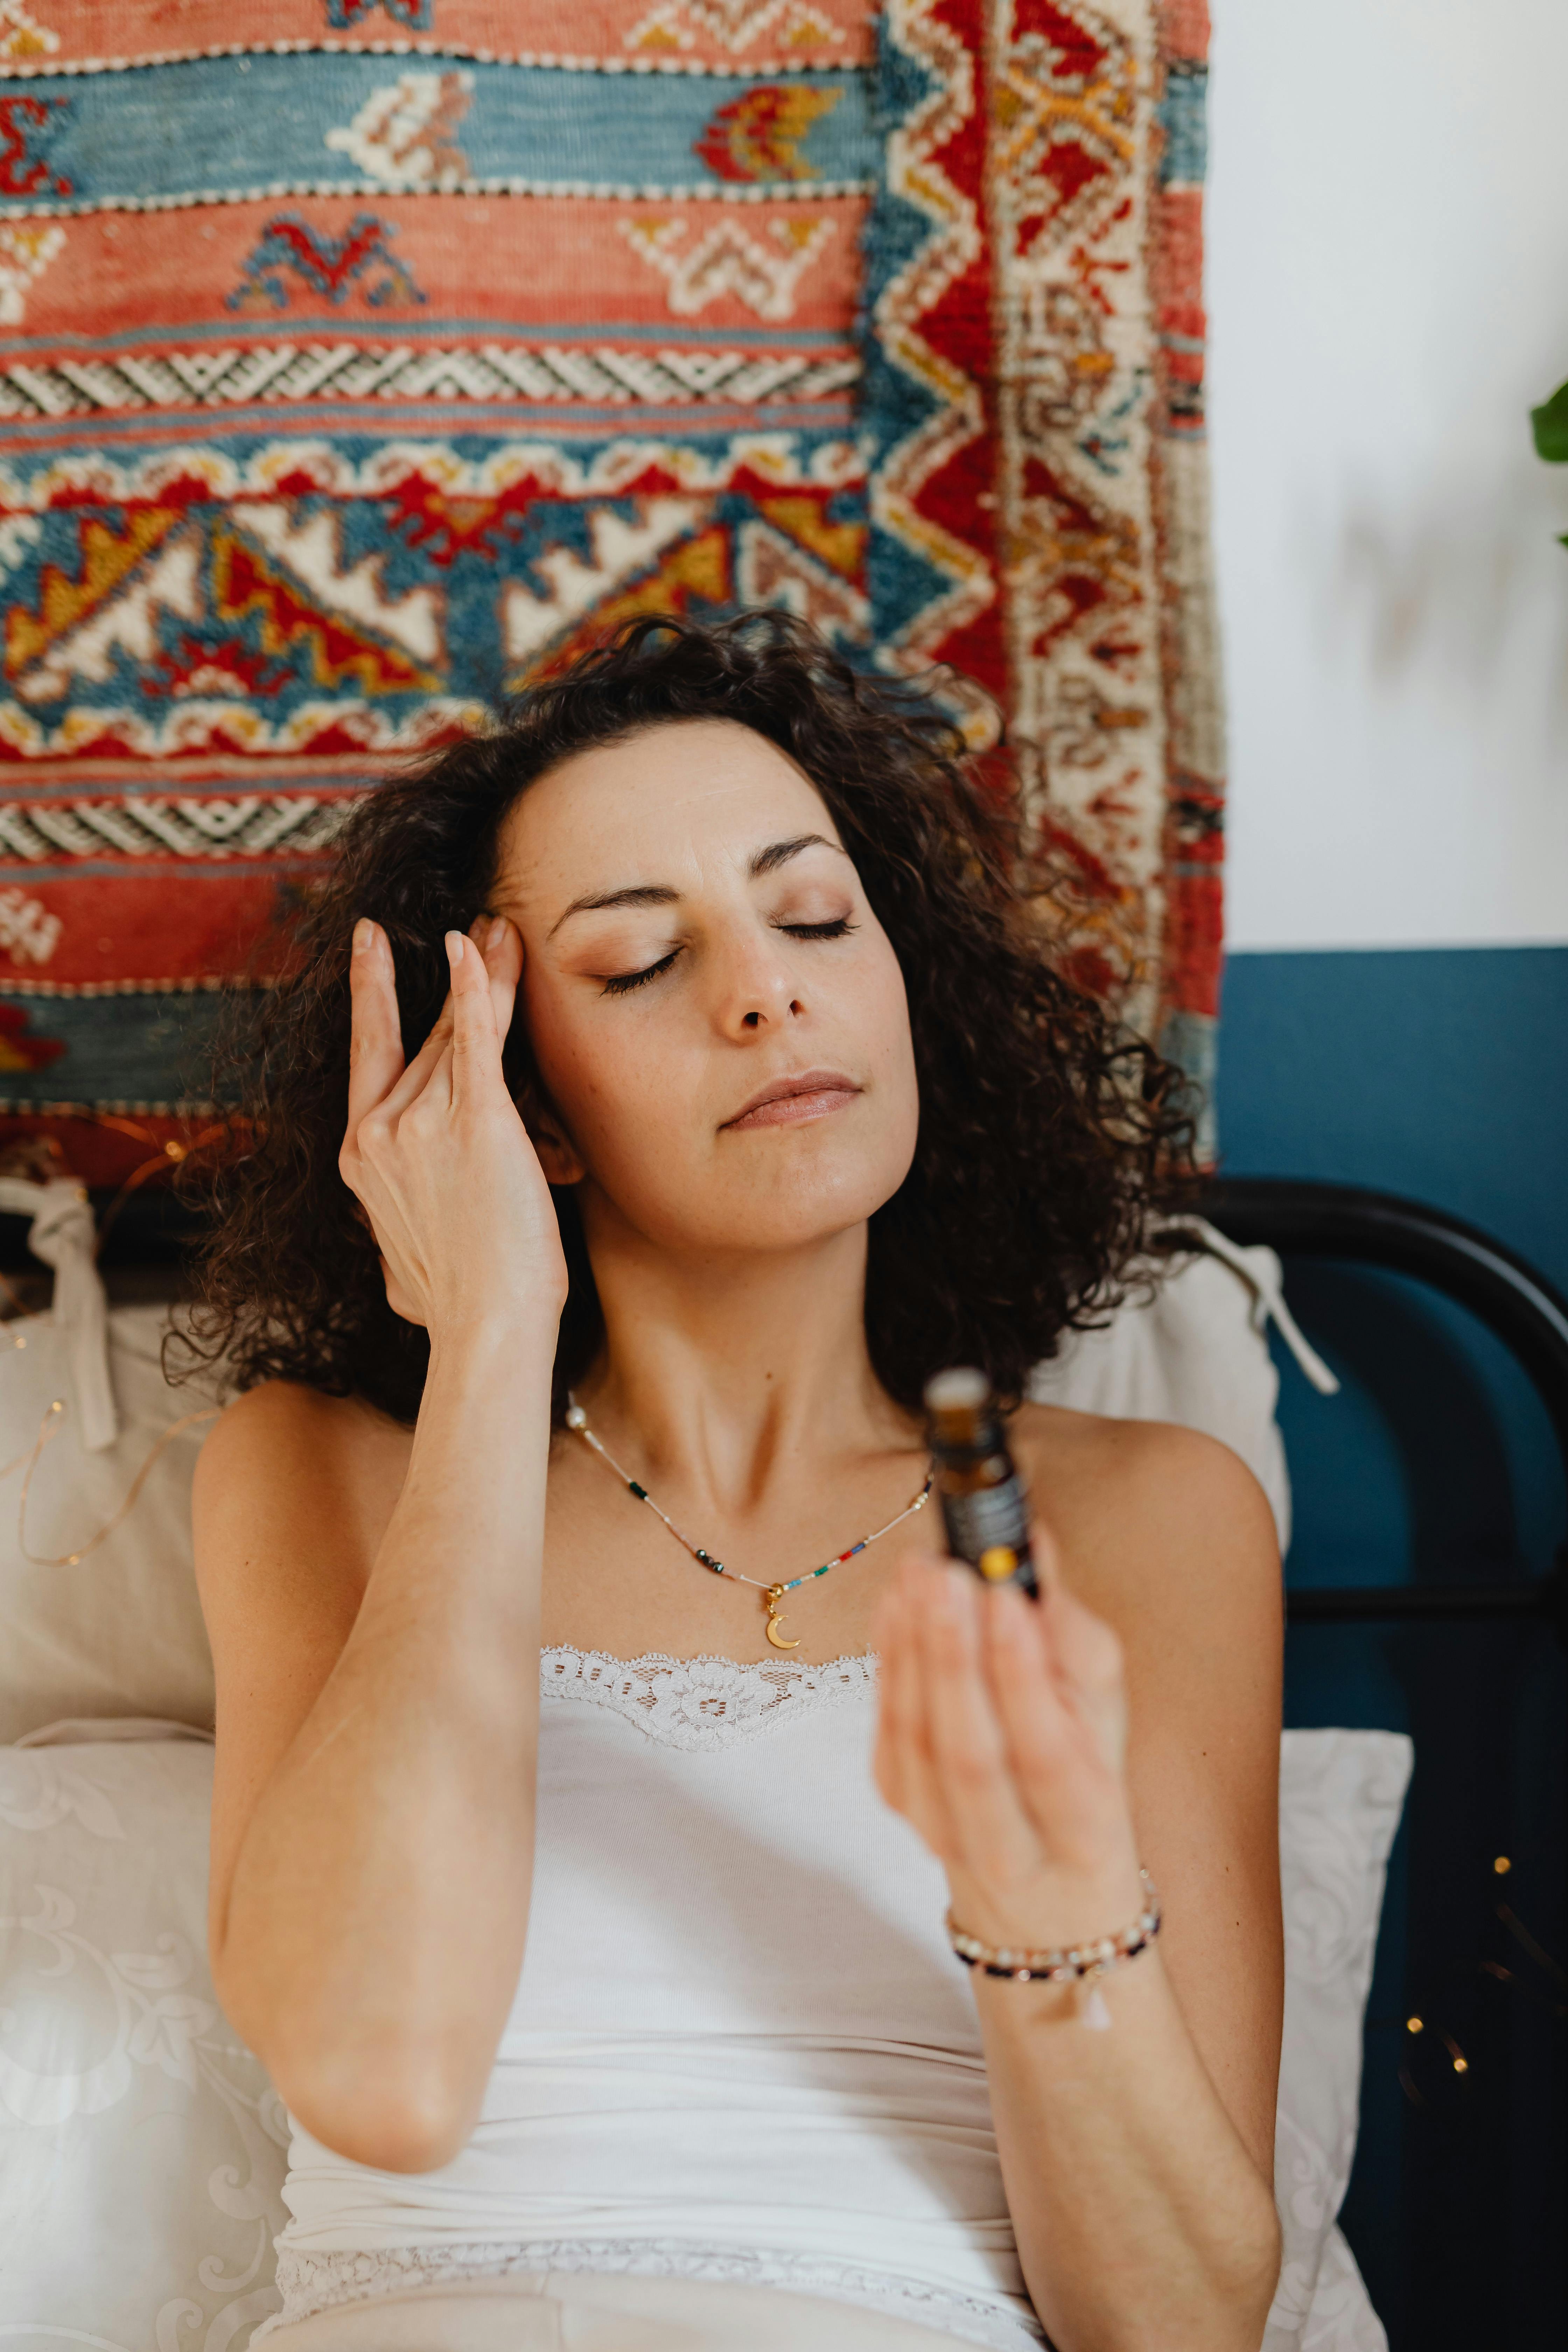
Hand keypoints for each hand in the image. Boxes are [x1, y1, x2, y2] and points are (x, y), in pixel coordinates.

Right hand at [339, 914, 568, 1340]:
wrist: (486, 1326)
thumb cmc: (458, 1307)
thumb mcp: (405, 1264)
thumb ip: (398, 1234)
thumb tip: (399, 1272)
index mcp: (358, 1158)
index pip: (370, 1057)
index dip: (370, 994)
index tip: (371, 946)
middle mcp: (379, 1132)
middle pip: (424, 1042)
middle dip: (456, 983)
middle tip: (482, 926)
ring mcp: (420, 1124)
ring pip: (458, 1035)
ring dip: (485, 973)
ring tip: (503, 929)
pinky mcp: (475, 1123)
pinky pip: (477, 1041)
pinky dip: (478, 989)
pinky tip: (478, 947)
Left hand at [869, 1520, 1143, 1954]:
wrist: (1040, 1882)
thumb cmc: (1083, 1775)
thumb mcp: (1104, 1710)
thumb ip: (1071, 1633)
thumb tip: (1035, 1548)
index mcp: (1082, 1825)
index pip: (1043, 1751)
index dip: (1019, 1671)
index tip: (1004, 1594)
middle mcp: (1007, 1845)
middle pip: (969, 1751)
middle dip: (952, 1654)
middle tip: (945, 1573)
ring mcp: (940, 1828)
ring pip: (918, 1740)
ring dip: (912, 1648)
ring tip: (919, 1575)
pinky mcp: (897, 1801)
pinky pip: (887, 1731)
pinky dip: (888, 1662)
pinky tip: (895, 1605)